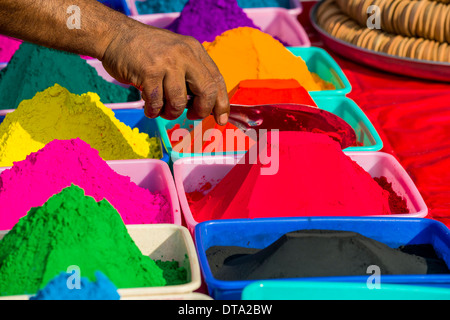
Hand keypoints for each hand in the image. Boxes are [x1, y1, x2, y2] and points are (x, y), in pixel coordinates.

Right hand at [100, 22, 229, 124]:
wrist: (116, 35)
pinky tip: (149, 107)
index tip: (220, 119)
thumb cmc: (147, 51)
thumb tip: (206, 104)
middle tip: (192, 115)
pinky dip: (153, 111)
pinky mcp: (148, 72)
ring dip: (172, 113)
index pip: (217, 80)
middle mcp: (184, 54)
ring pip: (179, 101)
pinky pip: (157, 103)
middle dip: (201, 110)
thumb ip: (191, 73)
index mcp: (194, 50)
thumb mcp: (176, 53)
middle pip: (206, 91)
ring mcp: (167, 62)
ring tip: (163, 109)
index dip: (221, 103)